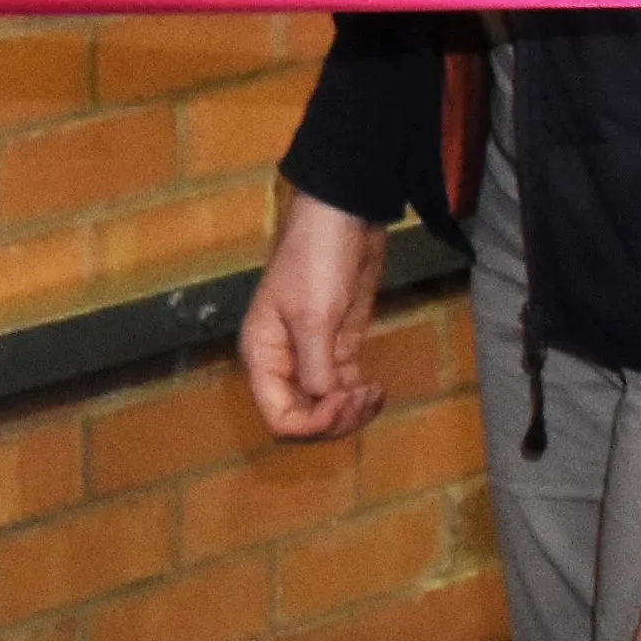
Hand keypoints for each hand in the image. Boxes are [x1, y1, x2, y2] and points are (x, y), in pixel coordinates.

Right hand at [236, 186, 392, 441]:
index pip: (278, 417)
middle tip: (362, 397)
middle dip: (335, 419)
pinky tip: (376, 389)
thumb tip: (324, 404)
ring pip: (325, 407)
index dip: (311, 423)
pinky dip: (360, 397)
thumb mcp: (313, 316)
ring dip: (351, 412)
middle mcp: (283, 362)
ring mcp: (312, 355)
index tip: (341, 400)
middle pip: (303, 418)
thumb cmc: (317, 260)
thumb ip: (316, 369)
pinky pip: (344, 388)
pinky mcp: (339, 346)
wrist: (345, 217)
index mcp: (263, 355)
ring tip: (373, 393)